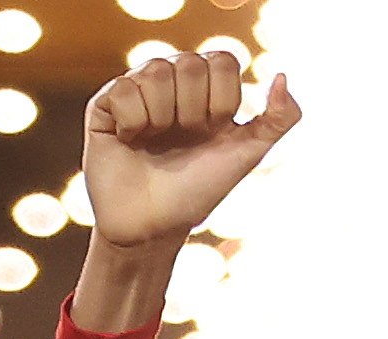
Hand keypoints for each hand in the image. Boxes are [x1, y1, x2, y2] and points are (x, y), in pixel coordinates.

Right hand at [79, 45, 302, 258]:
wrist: (153, 228)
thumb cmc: (198, 191)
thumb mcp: (248, 155)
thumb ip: (280, 118)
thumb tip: (283, 76)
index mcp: (205, 86)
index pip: (223, 61)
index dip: (221, 101)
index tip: (212, 132)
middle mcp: (171, 81)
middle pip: (190, 63)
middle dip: (192, 112)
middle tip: (181, 139)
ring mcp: (136, 90)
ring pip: (154, 71)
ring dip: (161, 117)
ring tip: (154, 141)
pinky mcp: (104, 107)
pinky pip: (122, 90)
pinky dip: (131, 122)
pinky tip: (129, 141)